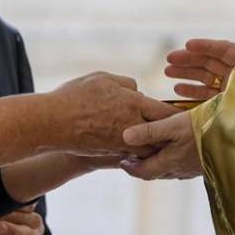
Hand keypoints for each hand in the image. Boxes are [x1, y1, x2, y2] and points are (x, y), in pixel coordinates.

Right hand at [51, 72, 178, 155]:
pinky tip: (137, 147)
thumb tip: (139, 92)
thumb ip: (126, 84)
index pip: (166, 112)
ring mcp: (123, 143)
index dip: (176, 114)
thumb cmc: (75, 96)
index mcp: (134, 103)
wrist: (52, 123)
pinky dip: (139, 152)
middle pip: (162, 134)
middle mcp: (133, 126)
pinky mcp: (112, 154)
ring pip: (150, 149)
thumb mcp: (103, 79)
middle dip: (169, 133)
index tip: (182, 115)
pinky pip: (134, 155)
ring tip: (160, 141)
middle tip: (176, 131)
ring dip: (155, 145)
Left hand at [120, 110, 201, 179]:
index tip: (121, 162)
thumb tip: (124, 137)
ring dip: (158, 165)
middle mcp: (181, 170)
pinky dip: (173, 162)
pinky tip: (176, 152)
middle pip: (156, 173)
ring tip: (150, 154)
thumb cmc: (203, 128)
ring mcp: (194, 169)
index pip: (144, 172)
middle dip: (142, 167)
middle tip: (131, 158)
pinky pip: (183, 168)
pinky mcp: (206, 165)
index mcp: (170, 162)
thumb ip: (149, 131)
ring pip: (170, 171)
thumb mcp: (174, 125)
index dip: (130, 168)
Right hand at [164, 38, 234, 99]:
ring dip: (186, 74)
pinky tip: (177, 88)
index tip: (187, 45)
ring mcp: (232, 88)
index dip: (205, 46)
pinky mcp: (227, 103)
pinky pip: (208, 94)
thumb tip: (212, 58)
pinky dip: (193, 91)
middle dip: (189, 59)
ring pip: (206, 77)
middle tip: (169, 58)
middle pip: (211, 62)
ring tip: (167, 71)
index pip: (224, 49)